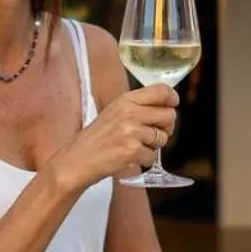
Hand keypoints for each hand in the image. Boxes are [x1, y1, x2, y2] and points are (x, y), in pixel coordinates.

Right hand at [52, 84, 177, 189]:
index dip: (172, 98)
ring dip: (152, 146)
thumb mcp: (115, 112)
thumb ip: (139, 106)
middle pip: (169, 115)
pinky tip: (128, 157)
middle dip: (165, 127)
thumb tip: (168, 106)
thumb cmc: (97, 138)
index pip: (162, 91)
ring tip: (133, 146)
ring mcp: (132, 132)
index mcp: (126, 100)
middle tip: (152, 134)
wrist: (78, 159)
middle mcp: (130, 113)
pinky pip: (153, 156)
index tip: (172, 104)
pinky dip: (143, 160)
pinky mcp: (132, 151)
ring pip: (163, 138)